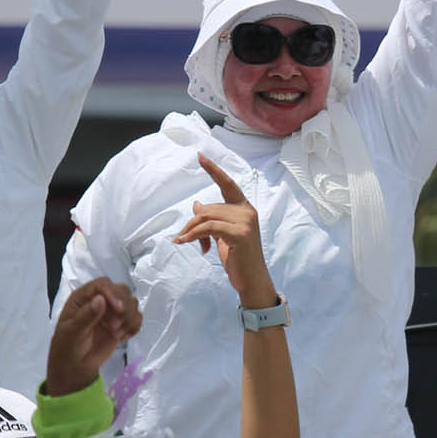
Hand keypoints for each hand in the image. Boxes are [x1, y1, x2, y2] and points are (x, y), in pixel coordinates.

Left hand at [45, 277, 142, 395]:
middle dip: (124, 307)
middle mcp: (100, 300)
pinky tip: (123, 337)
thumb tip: (100, 299)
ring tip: (117, 334)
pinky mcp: (122, 324)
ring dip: (129, 318)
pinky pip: (137, 318)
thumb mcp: (72, 332)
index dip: (113, 293)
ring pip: (132, 303)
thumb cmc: (68, 347)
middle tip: (115, 327)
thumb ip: (86, 316)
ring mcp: (112, 312)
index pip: (103, 285)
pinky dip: (134, 327)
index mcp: (83, 297)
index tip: (118, 309)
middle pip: (122, 290)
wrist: (76, 366)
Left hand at [171, 154, 278, 310]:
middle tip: (185, 239)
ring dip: (190, 231)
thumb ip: (212, 219)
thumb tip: (197, 204)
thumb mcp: (221, 236)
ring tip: (185, 242)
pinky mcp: (240, 233)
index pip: (227, 184)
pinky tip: (184, 241)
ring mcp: (245, 221)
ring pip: (205, 216)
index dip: (213, 170)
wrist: (252, 281)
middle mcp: (247, 211)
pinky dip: (193, 234)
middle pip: (208, 207)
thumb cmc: (238, 259)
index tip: (200, 156)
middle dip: (192, 223)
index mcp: (244, 208)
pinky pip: (207, 227)